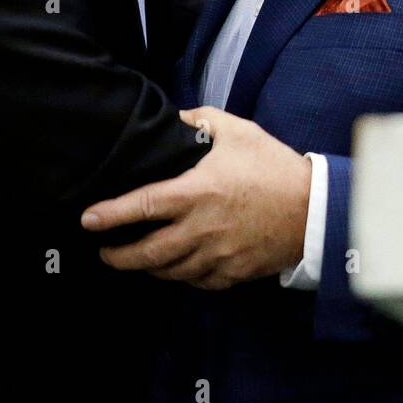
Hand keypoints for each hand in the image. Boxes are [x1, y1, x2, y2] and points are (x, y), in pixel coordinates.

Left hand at [80, 106, 311, 289]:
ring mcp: (217, 256)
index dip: (110, 215)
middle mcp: (202, 229)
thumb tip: (175, 119)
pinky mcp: (233, 273)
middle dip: (119, 256)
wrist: (315, 208)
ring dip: (148, 267)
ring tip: (135, 259)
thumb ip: (201, 121)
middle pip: (148, 252)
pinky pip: (197, 282)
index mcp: (197, 192)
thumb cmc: (274, 166)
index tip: (88, 220)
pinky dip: (181, 276)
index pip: (142, 206)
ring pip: (170, 272)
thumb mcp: (238, 131)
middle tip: (104, 251)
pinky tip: (175, 267)